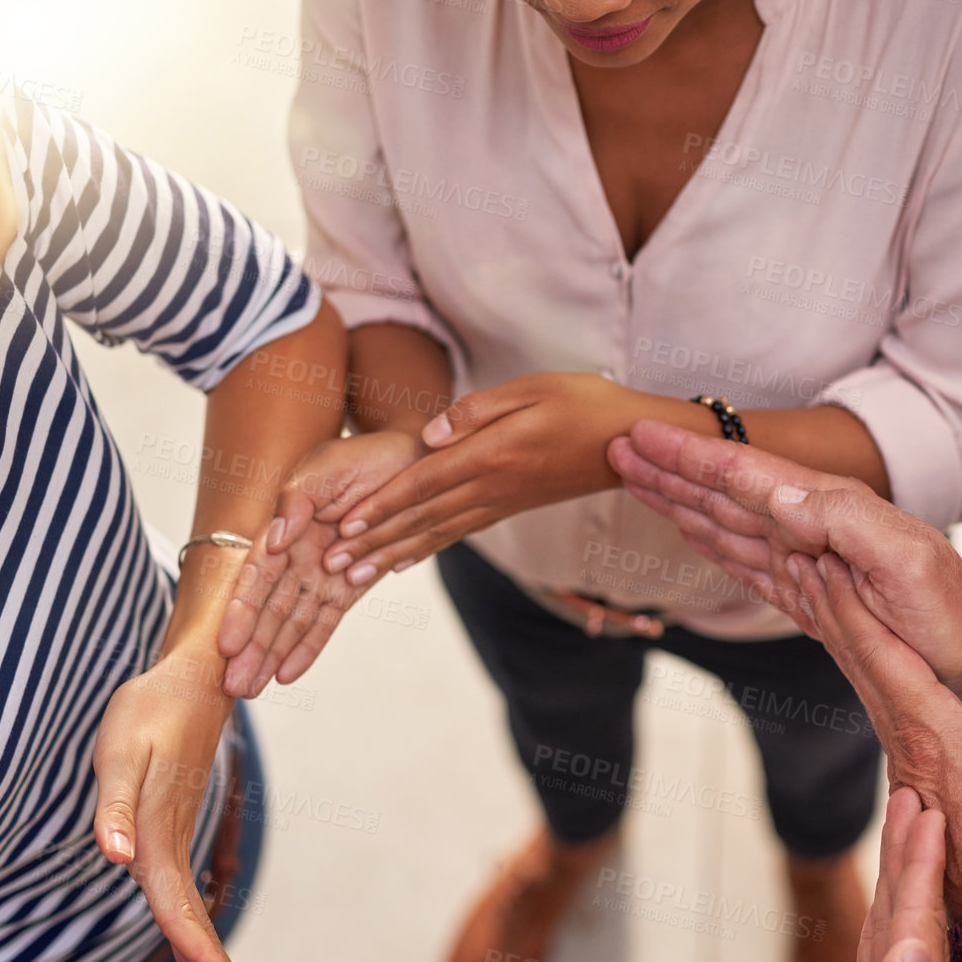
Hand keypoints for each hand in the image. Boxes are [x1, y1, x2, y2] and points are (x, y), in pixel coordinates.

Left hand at [91, 657, 234, 961]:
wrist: (194, 677)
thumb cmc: (152, 708)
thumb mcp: (122, 750)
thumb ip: (116, 804)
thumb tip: (117, 856)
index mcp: (159, 826)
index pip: (172, 899)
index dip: (189, 944)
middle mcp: (173, 835)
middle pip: (189, 907)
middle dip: (208, 959)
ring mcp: (178, 828)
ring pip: (189, 895)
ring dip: (200, 940)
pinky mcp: (176, 820)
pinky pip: (183, 877)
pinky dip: (190, 911)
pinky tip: (190, 926)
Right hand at [217, 430, 423, 695]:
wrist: (410, 461)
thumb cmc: (360, 459)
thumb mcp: (321, 469)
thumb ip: (295, 502)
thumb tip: (275, 538)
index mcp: (284, 530)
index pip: (255, 577)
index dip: (241, 610)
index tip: (227, 643)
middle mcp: (298, 557)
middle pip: (269, 610)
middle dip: (250, 648)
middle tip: (233, 685)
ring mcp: (323, 574)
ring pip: (293, 623)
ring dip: (271, 656)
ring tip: (251, 689)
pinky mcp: (351, 586)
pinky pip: (327, 622)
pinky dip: (308, 647)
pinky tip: (288, 674)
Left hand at [321, 373, 641, 588]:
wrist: (630, 439)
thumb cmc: (583, 402)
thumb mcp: (532, 389)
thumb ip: (476, 411)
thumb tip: (429, 434)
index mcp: (492, 455)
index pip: (423, 482)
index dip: (381, 504)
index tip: (344, 524)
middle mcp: (491, 487)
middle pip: (420, 516)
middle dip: (373, 540)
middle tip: (331, 563)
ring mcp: (500, 502)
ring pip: (435, 532)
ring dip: (391, 552)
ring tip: (353, 573)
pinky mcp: (509, 507)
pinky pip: (458, 532)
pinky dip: (426, 548)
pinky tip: (402, 561)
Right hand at [609, 419, 961, 709]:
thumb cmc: (949, 612)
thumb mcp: (908, 561)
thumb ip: (845, 520)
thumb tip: (775, 493)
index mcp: (827, 510)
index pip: (744, 475)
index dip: (691, 456)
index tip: (643, 434)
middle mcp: (807, 527)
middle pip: (722, 491)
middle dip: (670, 469)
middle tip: (619, 447)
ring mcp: (801, 560)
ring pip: (722, 521)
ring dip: (677, 499)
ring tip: (635, 476)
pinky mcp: (801, 593)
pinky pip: (740, 559)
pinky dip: (707, 540)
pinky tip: (685, 525)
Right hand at [759, 788, 953, 961]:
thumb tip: (910, 946)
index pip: (923, 926)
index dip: (922, 866)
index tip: (926, 812)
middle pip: (918, 917)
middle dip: (918, 855)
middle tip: (916, 798)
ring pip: (901, 930)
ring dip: (904, 876)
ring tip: (905, 828)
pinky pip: (884, 954)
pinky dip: (886, 913)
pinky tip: (884, 900)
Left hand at [789, 550, 961, 920]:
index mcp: (940, 745)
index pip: (890, 664)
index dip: (856, 612)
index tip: (828, 569)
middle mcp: (911, 754)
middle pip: (862, 667)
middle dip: (832, 608)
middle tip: (805, 556)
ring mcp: (909, 773)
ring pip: (868, 689)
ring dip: (842, 634)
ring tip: (817, 585)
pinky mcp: (917, 789)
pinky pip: (885, 714)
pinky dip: (865, 671)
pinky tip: (858, 649)